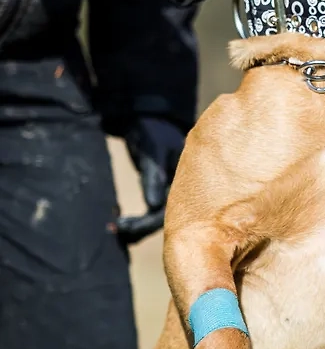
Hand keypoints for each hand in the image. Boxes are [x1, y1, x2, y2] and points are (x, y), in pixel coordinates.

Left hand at [115, 116, 185, 243]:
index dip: (150, 221)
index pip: (172, 206)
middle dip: (140, 227)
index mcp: (187, 177)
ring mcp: (170, 190)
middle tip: (115, 227)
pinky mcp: (159, 190)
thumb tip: (154, 204)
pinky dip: (136, 220)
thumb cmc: (153, 131)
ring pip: (157, 217)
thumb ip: (154, 175)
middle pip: (165, 216)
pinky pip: (151, 212)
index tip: (126, 226)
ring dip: (136, 226)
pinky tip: (118, 222)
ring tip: (113, 227)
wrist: (149, 120)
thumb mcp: (153, 150)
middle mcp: (181, 187)